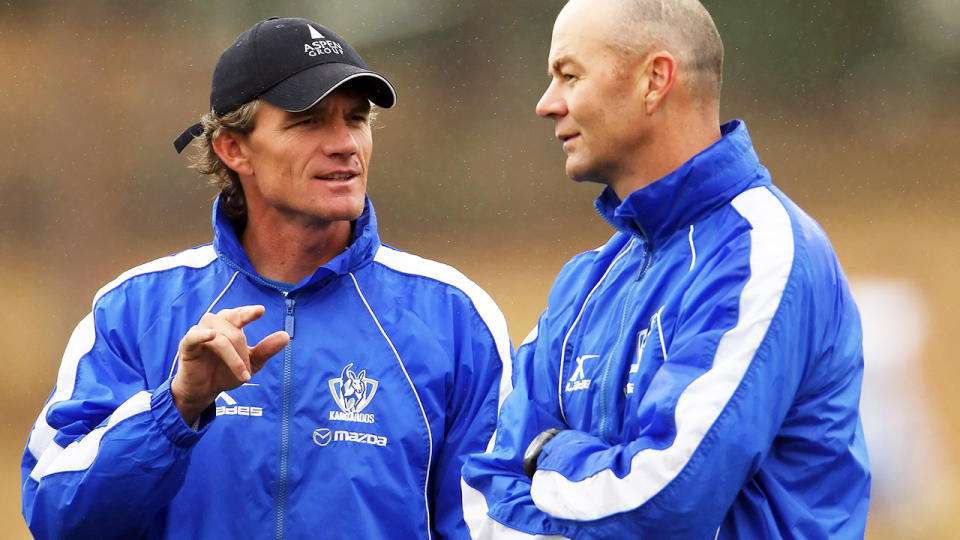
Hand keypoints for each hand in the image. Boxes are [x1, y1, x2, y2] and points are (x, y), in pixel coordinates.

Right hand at [171, 305, 289, 424]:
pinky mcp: (186, 346)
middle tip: (248, 370)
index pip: (239, 314)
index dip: (248, 312)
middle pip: (232, 328)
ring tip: (241, 374)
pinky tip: (211, 335)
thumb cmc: (226, 372)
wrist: (205, 391)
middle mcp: (214, 325)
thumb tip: (285, 336)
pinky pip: (193, 336)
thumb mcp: (251, 363)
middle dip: (243, 350)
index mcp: (229, 325)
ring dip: (231, 355)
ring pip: (219, 336)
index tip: (261, 311)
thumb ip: (266, 349)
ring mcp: (199, 333)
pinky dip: (201, 334)